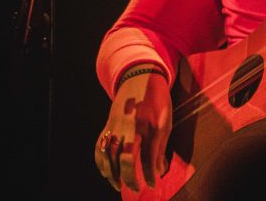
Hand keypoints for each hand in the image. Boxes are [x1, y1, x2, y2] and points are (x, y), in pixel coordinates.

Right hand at [94, 68, 171, 192]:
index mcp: (145, 124)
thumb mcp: (166, 120)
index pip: (145, 156)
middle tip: (135, 189)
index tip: (152, 186)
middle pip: (123, 158)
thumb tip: (159, 171)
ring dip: (111, 173)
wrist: (141, 75)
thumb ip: (160, 146)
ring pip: (108, 154)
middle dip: (129, 177)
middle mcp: (127, 126)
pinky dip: (100, 160)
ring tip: (118, 185)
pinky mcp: (107, 123)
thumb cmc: (157, 99)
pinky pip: (99, 145)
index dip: (148, 174)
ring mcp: (114, 124)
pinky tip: (105, 171)